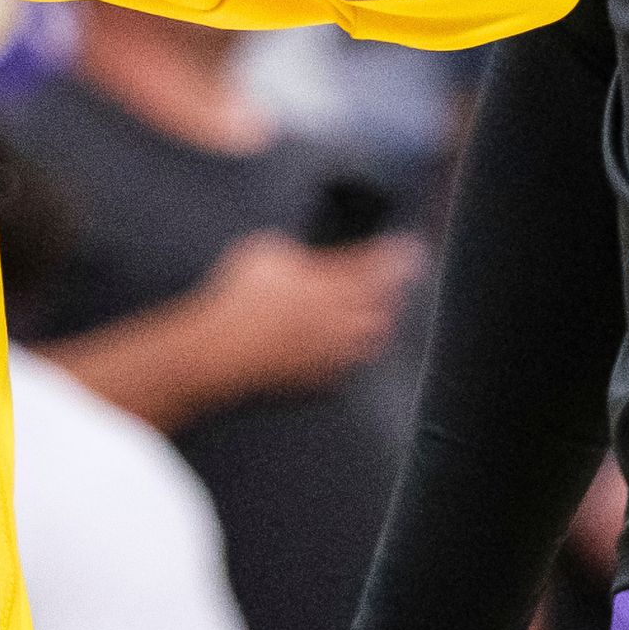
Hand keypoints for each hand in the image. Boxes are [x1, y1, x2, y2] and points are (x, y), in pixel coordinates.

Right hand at [187, 227, 422, 397]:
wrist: (216, 353)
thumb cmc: (237, 300)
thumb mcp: (267, 253)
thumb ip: (297, 253)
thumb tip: (308, 259)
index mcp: (330, 287)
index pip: (375, 268)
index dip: (396, 257)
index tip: (412, 248)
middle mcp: (338, 323)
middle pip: (382, 307)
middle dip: (393, 291)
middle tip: (398, 279)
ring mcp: (328, 356)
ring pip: (370, 341)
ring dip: (379, 323)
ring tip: (381, 312)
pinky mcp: (314, 382)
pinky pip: (347, 369)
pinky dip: (354, 355)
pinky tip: (351, 350)